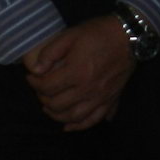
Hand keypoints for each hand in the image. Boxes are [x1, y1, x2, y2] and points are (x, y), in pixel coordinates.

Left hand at [23, 16, 135, 131]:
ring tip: (49, 108)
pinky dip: (79, 126)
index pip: (47, 87)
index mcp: (76, 73)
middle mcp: (88, 90)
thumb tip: (36, 70)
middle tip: (39, 91)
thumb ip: (51, 52)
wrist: (129, 37)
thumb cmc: (98, 33)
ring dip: (57, 116)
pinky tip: (69, 126)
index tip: (30, 77)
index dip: (34, 83)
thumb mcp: (71, 35)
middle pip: (58, 105)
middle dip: (43, 99)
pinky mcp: (111, 100)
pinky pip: (93, 120)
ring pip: (74, 117)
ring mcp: (100, 98)